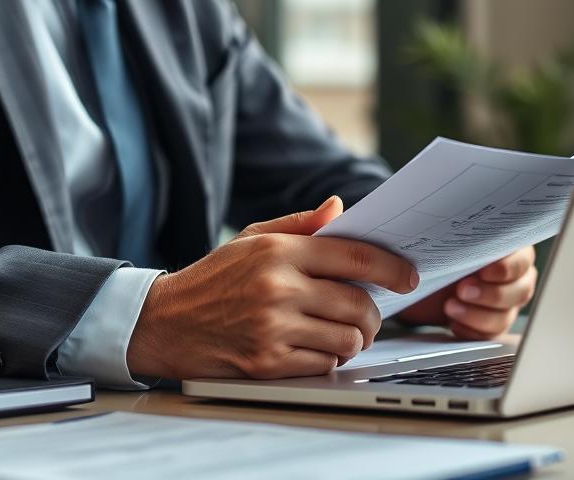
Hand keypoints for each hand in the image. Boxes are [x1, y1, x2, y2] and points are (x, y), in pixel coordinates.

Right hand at [126, 196, 418, 379]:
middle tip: (370, 314)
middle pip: (358, 303)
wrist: (164, 322)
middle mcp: (277, 287)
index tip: (409, 277)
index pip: (353, 255)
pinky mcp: (267, 363)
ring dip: (355, 339)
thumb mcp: (250, 239)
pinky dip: (330, 359)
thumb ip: (300, 225)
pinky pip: (324, 364)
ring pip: (347, 338)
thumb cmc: (212, 278)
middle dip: (373, 312)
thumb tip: (340, 209)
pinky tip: (318, 348)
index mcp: (277, 251)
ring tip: (345, 333)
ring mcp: (273, 328)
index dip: (391, 267)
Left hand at [394, 247, 536, 339]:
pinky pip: (491, 335)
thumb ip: (441, 240)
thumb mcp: (436, 241)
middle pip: (520, 289)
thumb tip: (426, 242)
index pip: (522, 257)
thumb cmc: (434, 251)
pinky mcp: (491, 324)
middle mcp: (513, 275)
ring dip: (478, 315)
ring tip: (450, 307)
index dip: (507, 266)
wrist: (418, 277)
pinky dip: (472, 330)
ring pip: (506, 315)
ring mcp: (505, 301)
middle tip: (462, 289)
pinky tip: (454, 323)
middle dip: (491, 293)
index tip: (483, 271)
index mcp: (507, 247)